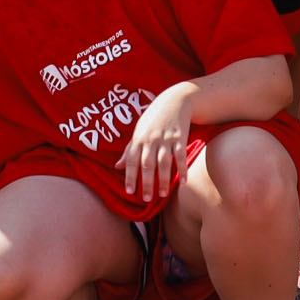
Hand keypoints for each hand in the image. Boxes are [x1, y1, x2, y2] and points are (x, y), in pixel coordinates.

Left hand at [120, 88, 195, 207]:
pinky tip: (183, 181)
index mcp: (138, 138)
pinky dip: (182, 169)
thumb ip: (128, 150)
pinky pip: (180, 155)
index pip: (131, 160)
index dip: (130, 176)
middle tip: (147, 199)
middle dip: (146, 183)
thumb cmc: (153, 118)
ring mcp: (166, 138)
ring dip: (163, 179)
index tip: (129, 192)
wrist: (174, 100)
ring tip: (163, 194)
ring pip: (164, 162)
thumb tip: (116, 166)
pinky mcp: (180, 138)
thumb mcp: (138, 131)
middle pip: (147, 164)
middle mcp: (151, 139)